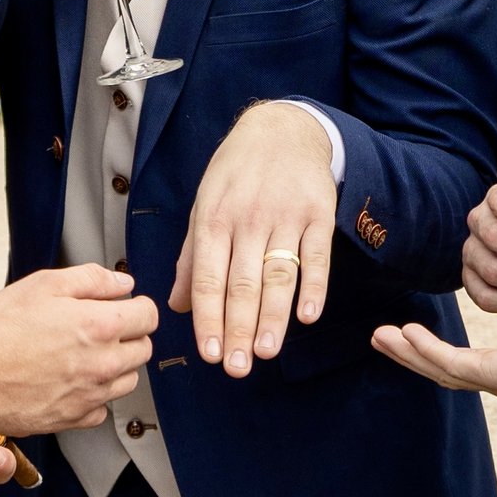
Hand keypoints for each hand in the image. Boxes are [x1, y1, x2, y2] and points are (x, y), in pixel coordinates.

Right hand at [0, 264, 159, 435]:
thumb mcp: (42, 285)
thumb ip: (91, 279)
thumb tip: (123, 284)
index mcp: (99, 326)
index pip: (149, 316)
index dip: (136, 306)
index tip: (123, 307)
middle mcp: (102, 364)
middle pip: (143, 349)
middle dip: (129, 335)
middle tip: (99, 329)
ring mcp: (90, 395)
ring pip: (128, 380)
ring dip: (116, 366)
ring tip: (83, 355)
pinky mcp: (73, 419)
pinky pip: (102, 409)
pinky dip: (94, 396)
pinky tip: (71, 381)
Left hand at [172, 103, 337, 375]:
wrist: (281, 129)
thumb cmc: (236, 174)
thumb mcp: (204, 206)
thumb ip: (192, 259)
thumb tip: (178, 307)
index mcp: (213, 219)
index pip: (208, 279)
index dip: (208, 319)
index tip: (208, 354)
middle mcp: (247, 219)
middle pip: (242, 284)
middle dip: (238, 329)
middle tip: (236, 367)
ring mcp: (285, 216)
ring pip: (277, 275)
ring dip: (272, 317)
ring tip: (266, 351)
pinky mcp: (318, 213)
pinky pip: (317, 256)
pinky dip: (313, 287)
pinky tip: (307, 315)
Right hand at [371, 309, 496, 413]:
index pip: (471, 364)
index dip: (440, 352)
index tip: (415, 336)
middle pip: (446, 371)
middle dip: (412, 355)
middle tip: (382, 337)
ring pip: (442, 369)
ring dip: (409, 352)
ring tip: (381, 335)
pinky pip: (453, 362)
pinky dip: (427, 348)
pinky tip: (405, 332)